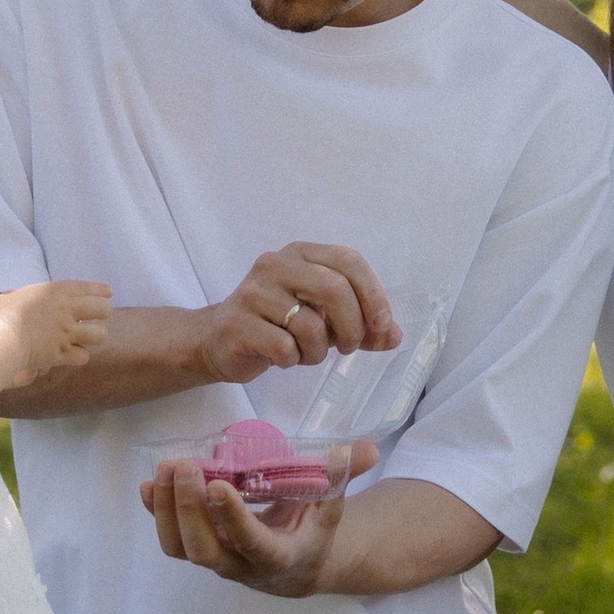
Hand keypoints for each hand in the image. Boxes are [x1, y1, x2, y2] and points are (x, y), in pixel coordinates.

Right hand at [0, 278, 110, 383]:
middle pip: (102, 309)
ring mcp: (67, 332)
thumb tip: (13, 298)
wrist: (0, 336)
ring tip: (87, 338)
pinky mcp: (62, 353)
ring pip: (98, 334)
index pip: (86, 288)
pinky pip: (83, 356)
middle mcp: (66, 310)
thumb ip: (20, 298)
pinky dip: (78, 356)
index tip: (109, 292)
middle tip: (99, 317)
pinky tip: (71, 355)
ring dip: (94, 336)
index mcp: (55, 291)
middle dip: (103, 312)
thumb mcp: (11, 297)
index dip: (100, 290)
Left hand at [140, 439, 380, 595]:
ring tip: (167, 468)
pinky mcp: (201, 549)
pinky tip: (151, 483)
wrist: (298, 567)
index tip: (219, 486)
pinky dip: (158, 512)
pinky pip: (172, 539)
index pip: (251, 543)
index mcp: (278, 557)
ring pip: (181, 547)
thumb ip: (342, 476)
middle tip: (185, 467)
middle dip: (189, 509)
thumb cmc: (314, 529)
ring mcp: (217, 560)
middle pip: (204, 549)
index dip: (233, 518)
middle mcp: (242, 566)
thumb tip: (364, 448)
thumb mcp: (332, 506)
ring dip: (167, 510)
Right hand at [190, 245, 399, 387]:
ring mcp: (253, 292)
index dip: (373, 293)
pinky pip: (285, 348)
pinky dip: (293, 360)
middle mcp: (276, 264)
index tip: (382, 325)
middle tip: (349, 346)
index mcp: (301, 253)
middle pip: (334, 288)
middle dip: (352, 326)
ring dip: (318, 351)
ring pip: (310, 325)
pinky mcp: (238, 323)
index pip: (348, 260)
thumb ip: (361, 325)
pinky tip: (283, 357)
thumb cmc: (278, 325)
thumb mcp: (323, 320)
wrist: (219, 340)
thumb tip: (394, 336)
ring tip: (306, 352)